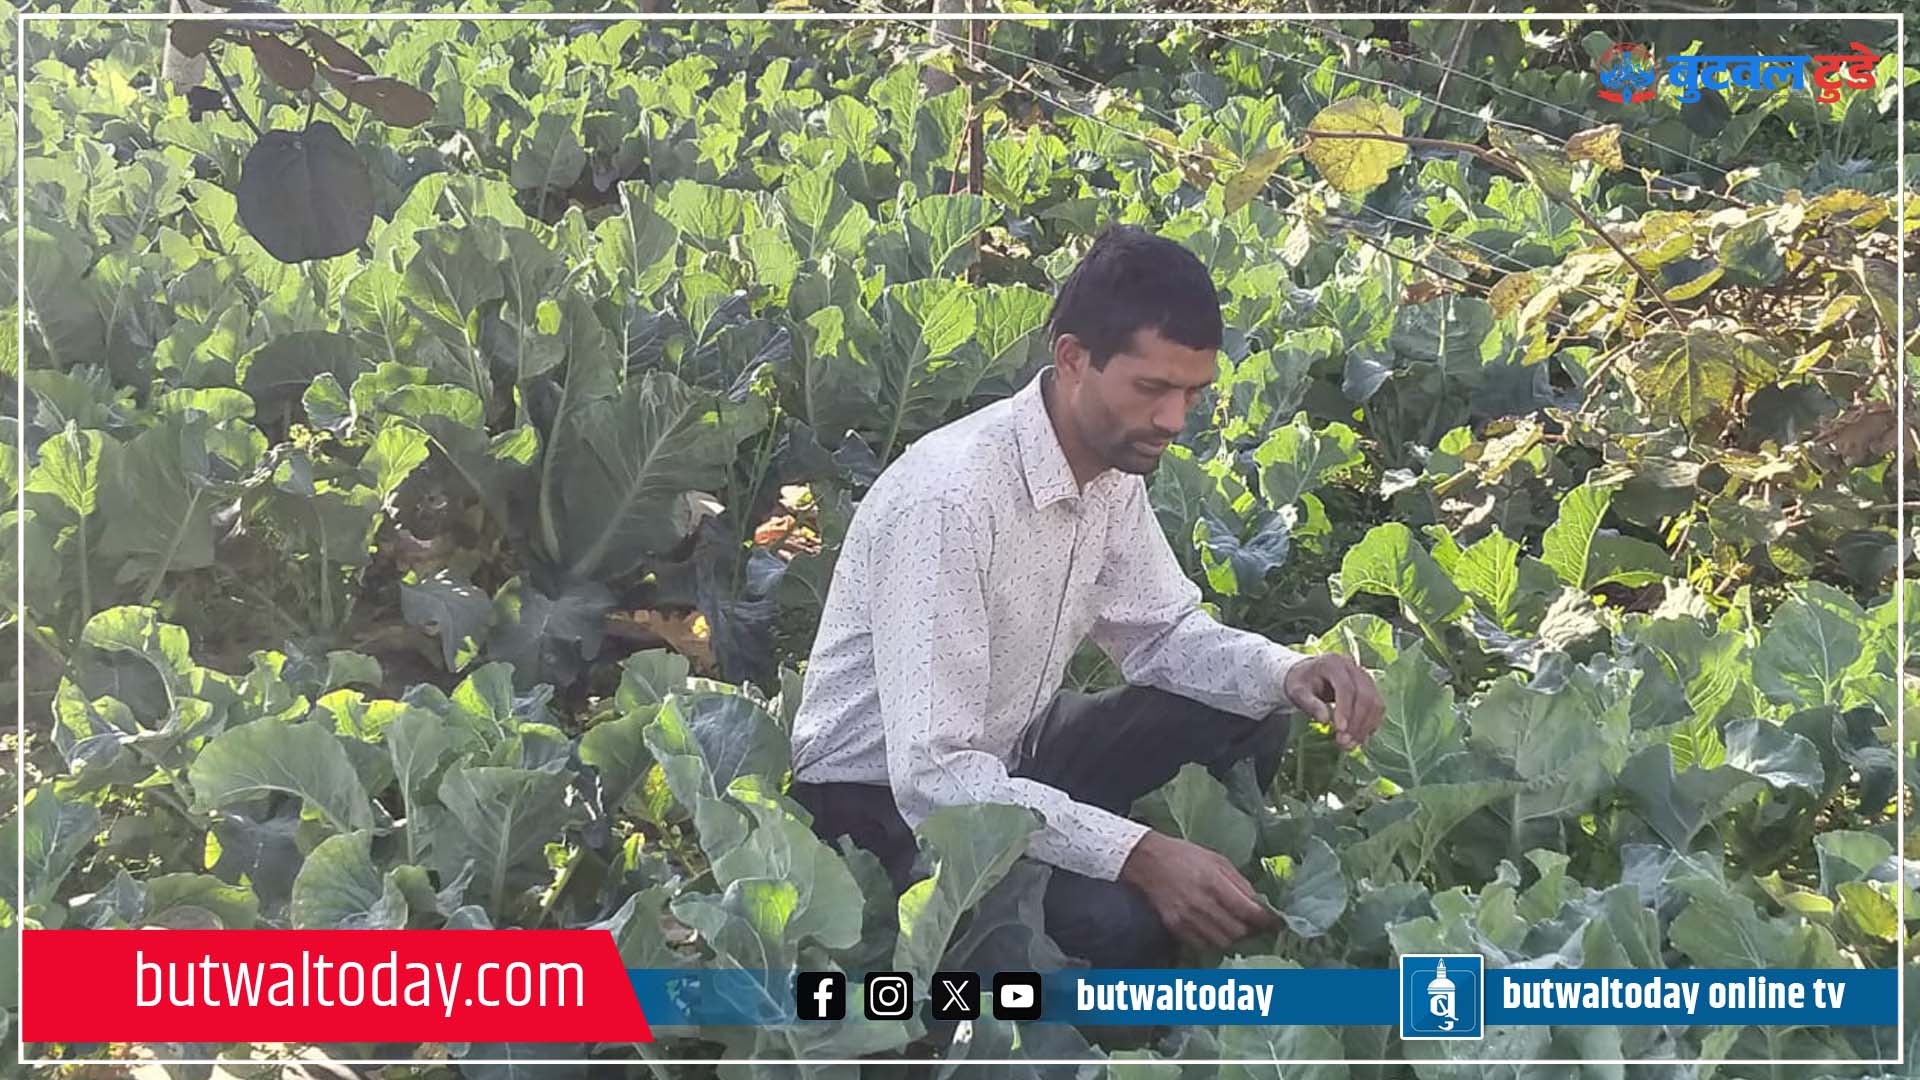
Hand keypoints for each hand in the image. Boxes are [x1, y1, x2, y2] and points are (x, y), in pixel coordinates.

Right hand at [1119, 831, 1276, 951]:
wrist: (1147, 861)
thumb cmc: (1185, 855)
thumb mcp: (1217, 860)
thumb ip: (1239, 883)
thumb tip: (1259, 904)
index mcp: (1214, 883)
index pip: (1249, 912)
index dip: (1266, 921)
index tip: (1274, 923)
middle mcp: (1202, 903)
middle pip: (1237, 932)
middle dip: (1250, 930)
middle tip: (1253, 925)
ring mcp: (1187, 918)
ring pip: (1222, 942)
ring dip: (1233, 937)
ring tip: (1235, 927)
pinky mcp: (1175, 927)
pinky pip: (1202, 945)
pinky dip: (1213, 941)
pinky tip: (1215, 930)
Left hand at [1283, 654, 1384, 750]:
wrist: (1310, 674)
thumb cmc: (1302, 683)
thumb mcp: (1297, 692)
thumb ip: (1309, 703)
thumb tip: (1324, 719)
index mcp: (1334, 663)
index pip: (1346, 688)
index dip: (1345, 710)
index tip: (1340, 730)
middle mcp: (1354, 668)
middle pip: (1364, 696)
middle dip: (1357, 722)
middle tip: (1344, 742)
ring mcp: (1365, 678)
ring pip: (1375, 703)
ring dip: (1365, 727)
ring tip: (1350, 744)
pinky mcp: (1371, 689)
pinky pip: (1378, 708)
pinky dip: (1371, 725)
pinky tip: (1359, 738)